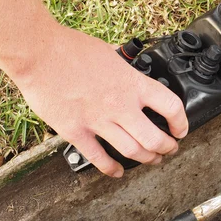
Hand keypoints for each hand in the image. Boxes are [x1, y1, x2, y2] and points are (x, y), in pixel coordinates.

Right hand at [12, 26, 188, 177]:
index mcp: (133, 84)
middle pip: (155, 138)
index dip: (181, 122)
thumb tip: (127, 66)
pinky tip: (117, 172)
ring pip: (133, 151)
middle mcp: (121, 106)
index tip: (181, 128)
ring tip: (152, 159)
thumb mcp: (110, 53)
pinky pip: (98, 158)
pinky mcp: (76, 132)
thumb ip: (123, 67)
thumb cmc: (70, 48)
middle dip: (168, 147)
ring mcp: (99, 121)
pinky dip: (111, 169)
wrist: (38, 53)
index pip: (171, 107)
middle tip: (170, 148)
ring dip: (148, 159)